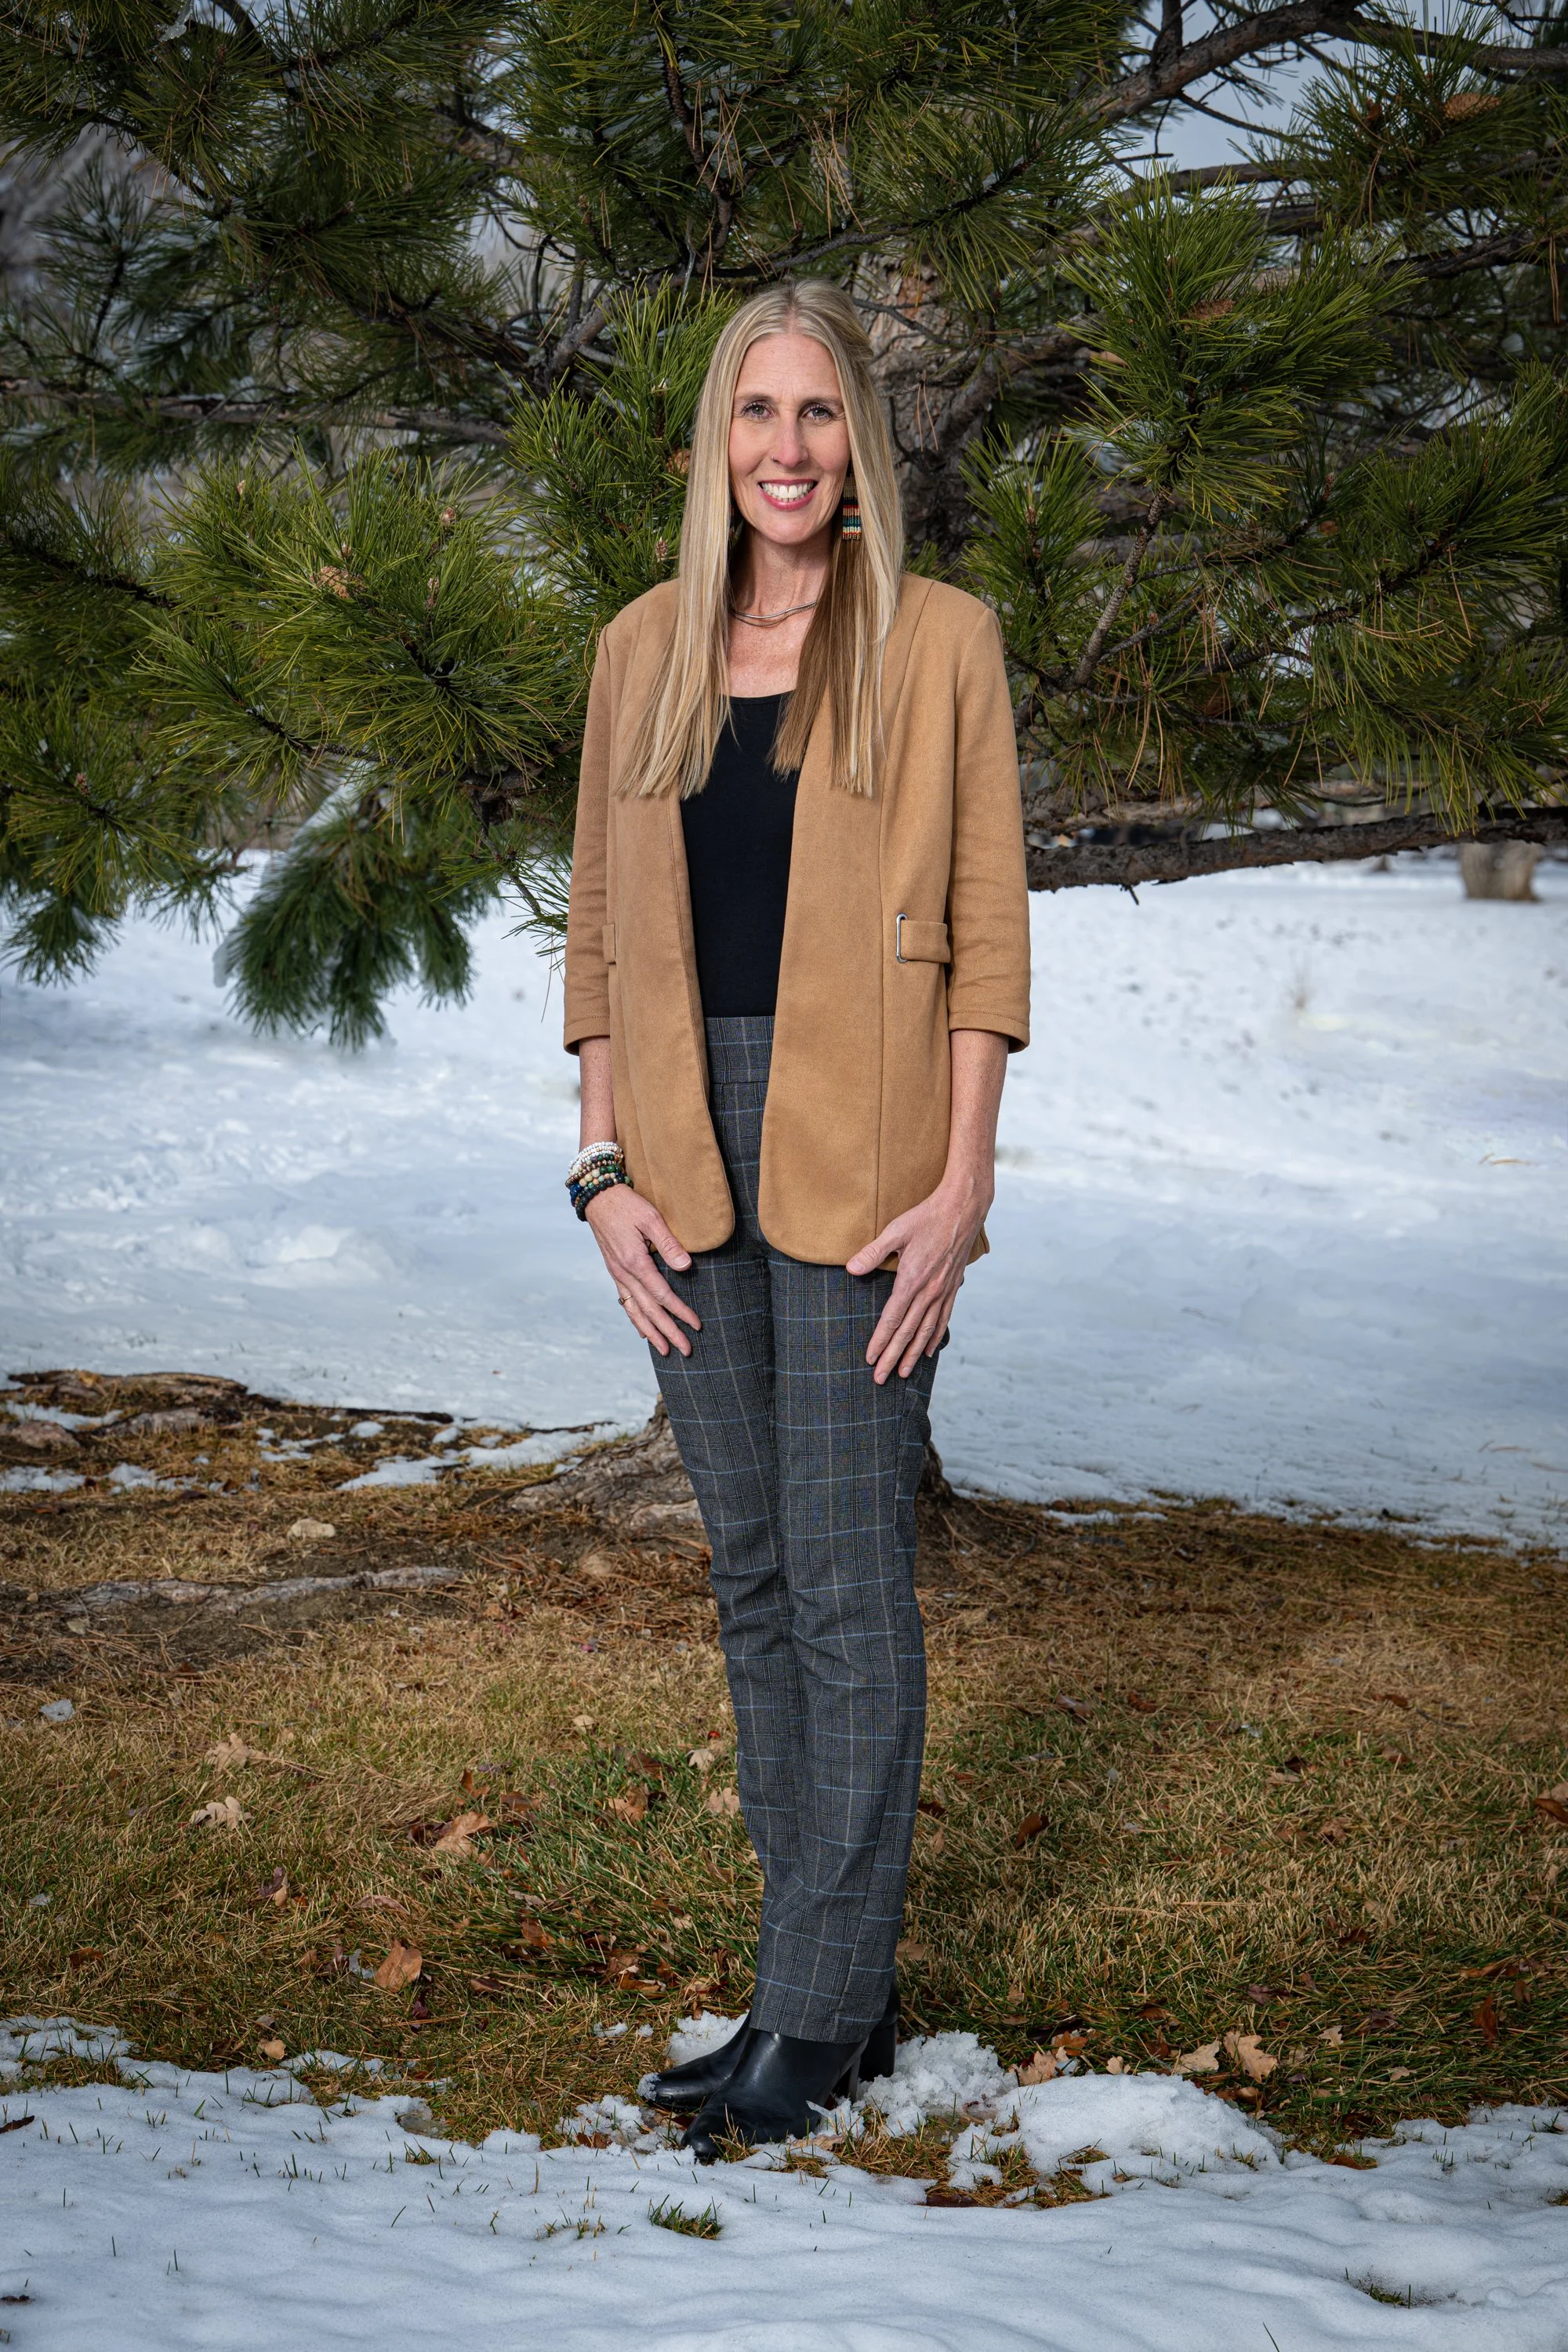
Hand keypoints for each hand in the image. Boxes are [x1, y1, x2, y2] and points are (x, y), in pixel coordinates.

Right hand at [585, 1183, 700, 1356]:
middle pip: (649, 1310)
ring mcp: (617, 1274)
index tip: (696, 1325)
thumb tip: (686, 1267)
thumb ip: (669, 1243)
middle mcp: (624, 1273)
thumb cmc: (627, 1204)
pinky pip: (625, 1301)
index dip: (680, 1312)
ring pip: (634, 1311)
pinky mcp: (614, 1270)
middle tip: (685, 1350)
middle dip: (668, 1332)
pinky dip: (634, 1318)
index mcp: (635, 1262)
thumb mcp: (651, 1217)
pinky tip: (642, 1331)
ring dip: (650, 1332)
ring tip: (664, 1349)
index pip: (662, 1295)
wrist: (598, 1197)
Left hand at [846, 1174, 990, 1383]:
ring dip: (914, 1354)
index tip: (871, 1359)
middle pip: (907, 1332)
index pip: (892, 1319)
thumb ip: (873, 1253)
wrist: (962, 1210)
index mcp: (912, 1280)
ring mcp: (943, 1292)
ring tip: (904, 1373)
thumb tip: (851, 1269)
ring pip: (926, 1331)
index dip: (881, 1341)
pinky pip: (943, 1319)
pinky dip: (935, 1337)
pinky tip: (930, 1350)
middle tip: (881, 1379)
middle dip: (893, 1357)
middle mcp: (929, 1292)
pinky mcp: (952, 1288)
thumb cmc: (926, 1217)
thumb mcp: (895, 1230)